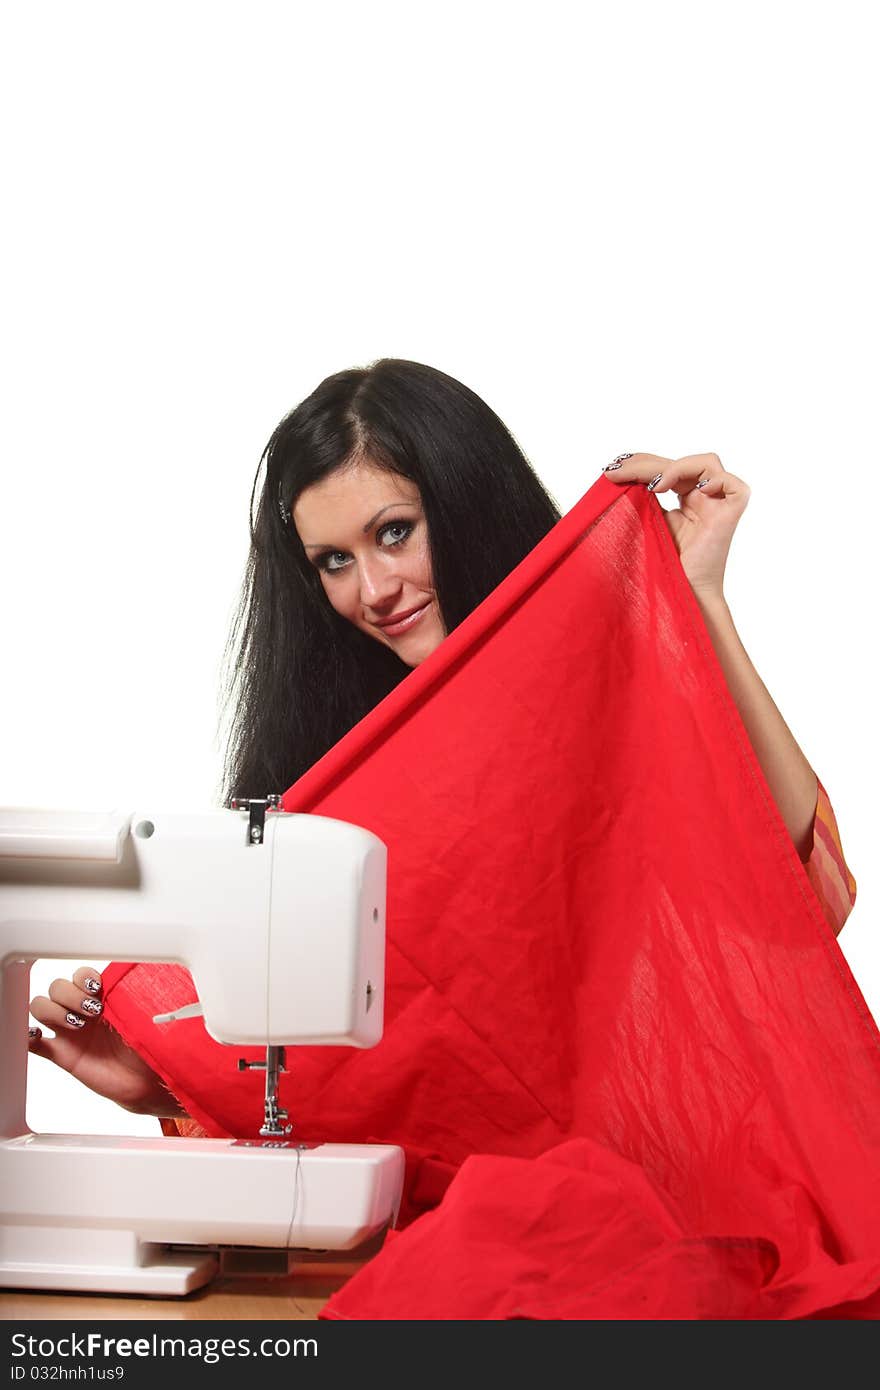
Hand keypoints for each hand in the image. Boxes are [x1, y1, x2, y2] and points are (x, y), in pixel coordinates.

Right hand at [28, 965, 184, 1116]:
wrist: (145, 1078)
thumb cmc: (147, 1044)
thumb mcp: (144, 1017)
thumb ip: (136, 998)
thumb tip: (144, 979)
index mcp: (102, 997)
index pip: (81, 975)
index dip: (84, 977)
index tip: (97, 988)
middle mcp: (82, 1011)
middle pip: (57, 987)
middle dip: (71, 994)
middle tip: (93, 1011)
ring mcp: (69, 1032)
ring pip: (41, 1007)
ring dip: (54, 1011)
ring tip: (77, 1025)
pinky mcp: (62, 1054)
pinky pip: (35, 1043)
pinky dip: (30, 1036)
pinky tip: (37, 1035)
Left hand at [602, 452, 749, 599]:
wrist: (681, 595)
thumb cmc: (665, 568)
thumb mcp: (648, 525)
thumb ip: (642, 500)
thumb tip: (617, 475)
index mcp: (686, 500)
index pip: (666, 469)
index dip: (641, 464)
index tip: (611, 471)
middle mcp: (704, 499)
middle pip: (681, 464)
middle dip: (646, 463)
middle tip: (616, 470)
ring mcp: (719, 506)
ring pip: (707, 463)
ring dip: (676, 468)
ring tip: (654, 486)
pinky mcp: (731, 516)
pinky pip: (733, 485)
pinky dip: (715, 480)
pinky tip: (694, 491)